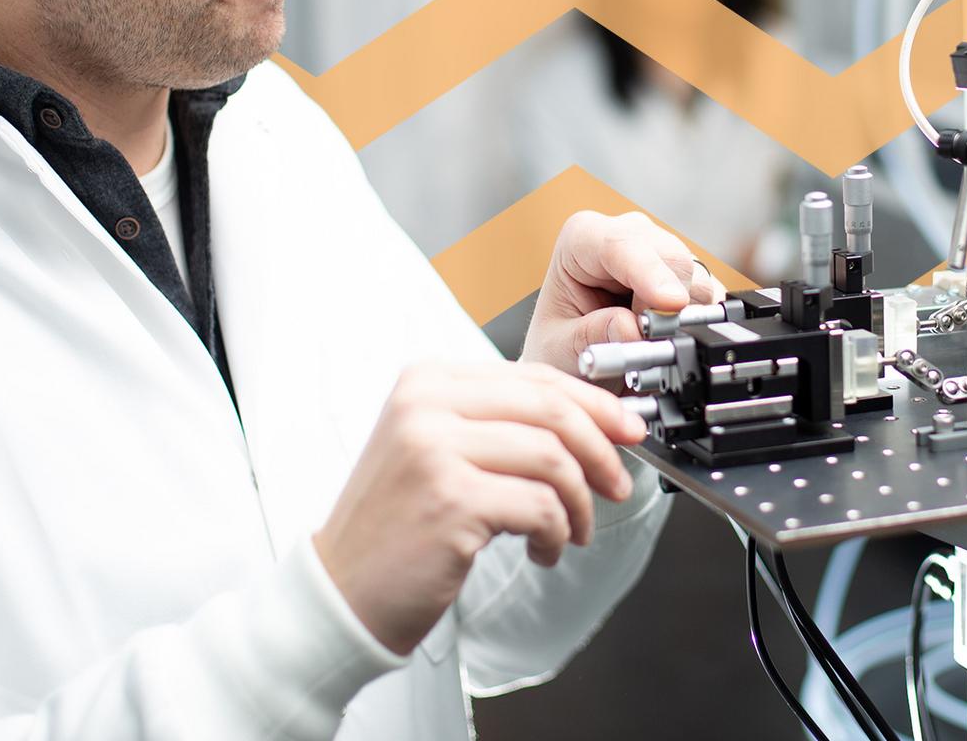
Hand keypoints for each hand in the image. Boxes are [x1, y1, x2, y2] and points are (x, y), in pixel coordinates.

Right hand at [312, 360, 648, 655]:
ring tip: (571, 530)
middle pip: (549, 406)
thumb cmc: (396, 524)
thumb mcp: (436, 448)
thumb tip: (587, 420)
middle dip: (599, 447)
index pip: (531, 374)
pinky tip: (541, 550)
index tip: (625, 427)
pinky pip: (540, 505)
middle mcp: (427, 403)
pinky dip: (556, 532)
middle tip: (616, 484)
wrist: (340, 591)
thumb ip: (497, 423)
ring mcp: (436, 448)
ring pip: (553, 457)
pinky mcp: (451, 500)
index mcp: (427, 379)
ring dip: (579, 502)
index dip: (591, 401)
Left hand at [521, 210, 724, 380]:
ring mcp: (662, 252)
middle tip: (649, 344)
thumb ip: (593, 336)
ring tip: (650, 345)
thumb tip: (633, 329)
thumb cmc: (560, 344)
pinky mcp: (688, 276)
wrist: (577, 361)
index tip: (671, 303)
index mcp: (582, 238)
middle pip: (671, 257)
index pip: (620, 244)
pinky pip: (712, 297)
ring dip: (684, 319)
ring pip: (697, 278)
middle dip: (669, 305)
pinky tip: (671, 339)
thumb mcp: (561, 348)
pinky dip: (699, 324)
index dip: (649, 272)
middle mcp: (628, 235)